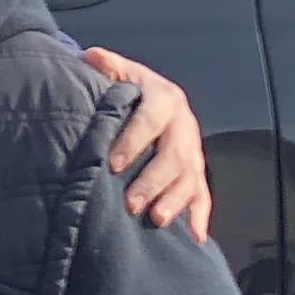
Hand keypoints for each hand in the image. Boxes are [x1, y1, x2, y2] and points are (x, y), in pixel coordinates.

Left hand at [80, 48, 211, 241]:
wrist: (152, 99)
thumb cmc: (128, 91)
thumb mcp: (119, 73)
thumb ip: (107, 66)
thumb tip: (91, 56)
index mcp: (164, 99)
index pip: (150, 119)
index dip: (133, 141)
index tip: (113, 163)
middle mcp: (183, 126)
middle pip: (174, 156)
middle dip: (153, 181)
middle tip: (132, 203)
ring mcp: (193, 152)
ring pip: (190, 178)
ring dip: (175, 201)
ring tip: (157, 220)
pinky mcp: (197, 173)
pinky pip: (203, 196)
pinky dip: (200, 216)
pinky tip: (195, 237)